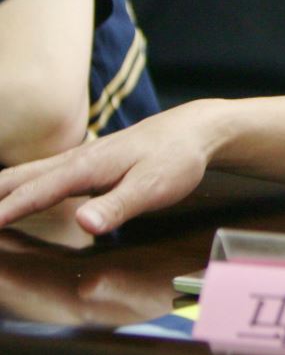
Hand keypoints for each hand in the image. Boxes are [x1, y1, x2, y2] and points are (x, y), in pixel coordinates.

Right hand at [0, 101, 218, 235]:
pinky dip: (20, 185)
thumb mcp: (154, 187)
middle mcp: (76, 160)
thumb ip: (119, 206)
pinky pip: (43, 174)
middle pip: (21, 178)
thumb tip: (84, 224)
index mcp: (86, 167)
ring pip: (29, 173)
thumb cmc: (176, 158)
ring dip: (0, 189)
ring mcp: (80, 159)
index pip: (36, 192)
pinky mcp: (87, 163)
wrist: (194, 129)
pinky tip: (14, 195)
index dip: (6, 211)